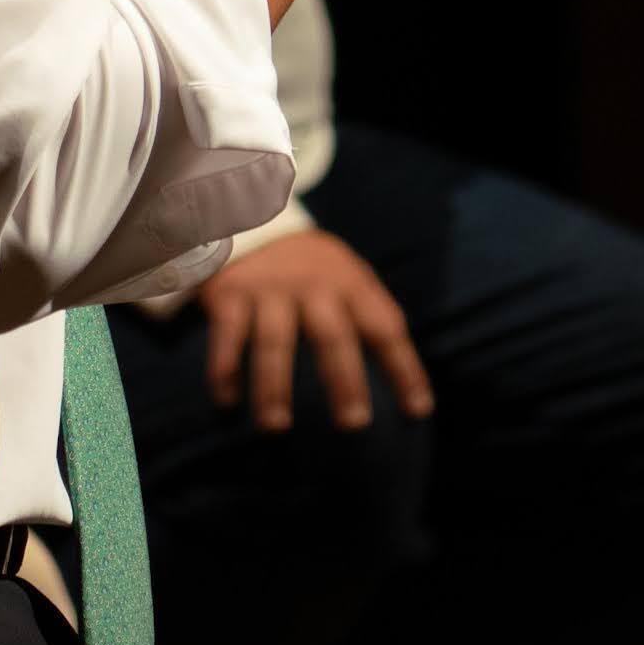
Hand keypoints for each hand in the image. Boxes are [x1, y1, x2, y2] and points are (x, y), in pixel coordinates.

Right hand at [201, 230, 432, 434]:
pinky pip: (227, 336)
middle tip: (354, 424)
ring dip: (275, 385)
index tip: (418, 411)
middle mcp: (313, 285)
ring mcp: (269, 289)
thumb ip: (371, 319)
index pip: (385, 327)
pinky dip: (224, 369)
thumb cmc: (313, 270)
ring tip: (277, 427)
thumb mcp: (348, 279)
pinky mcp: (230, 293)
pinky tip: (227, 403)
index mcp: (351, 283)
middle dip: (344, 380)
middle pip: (332, 336)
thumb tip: (406, 386)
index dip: (404, 368)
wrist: (252, 217)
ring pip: (275, 341)